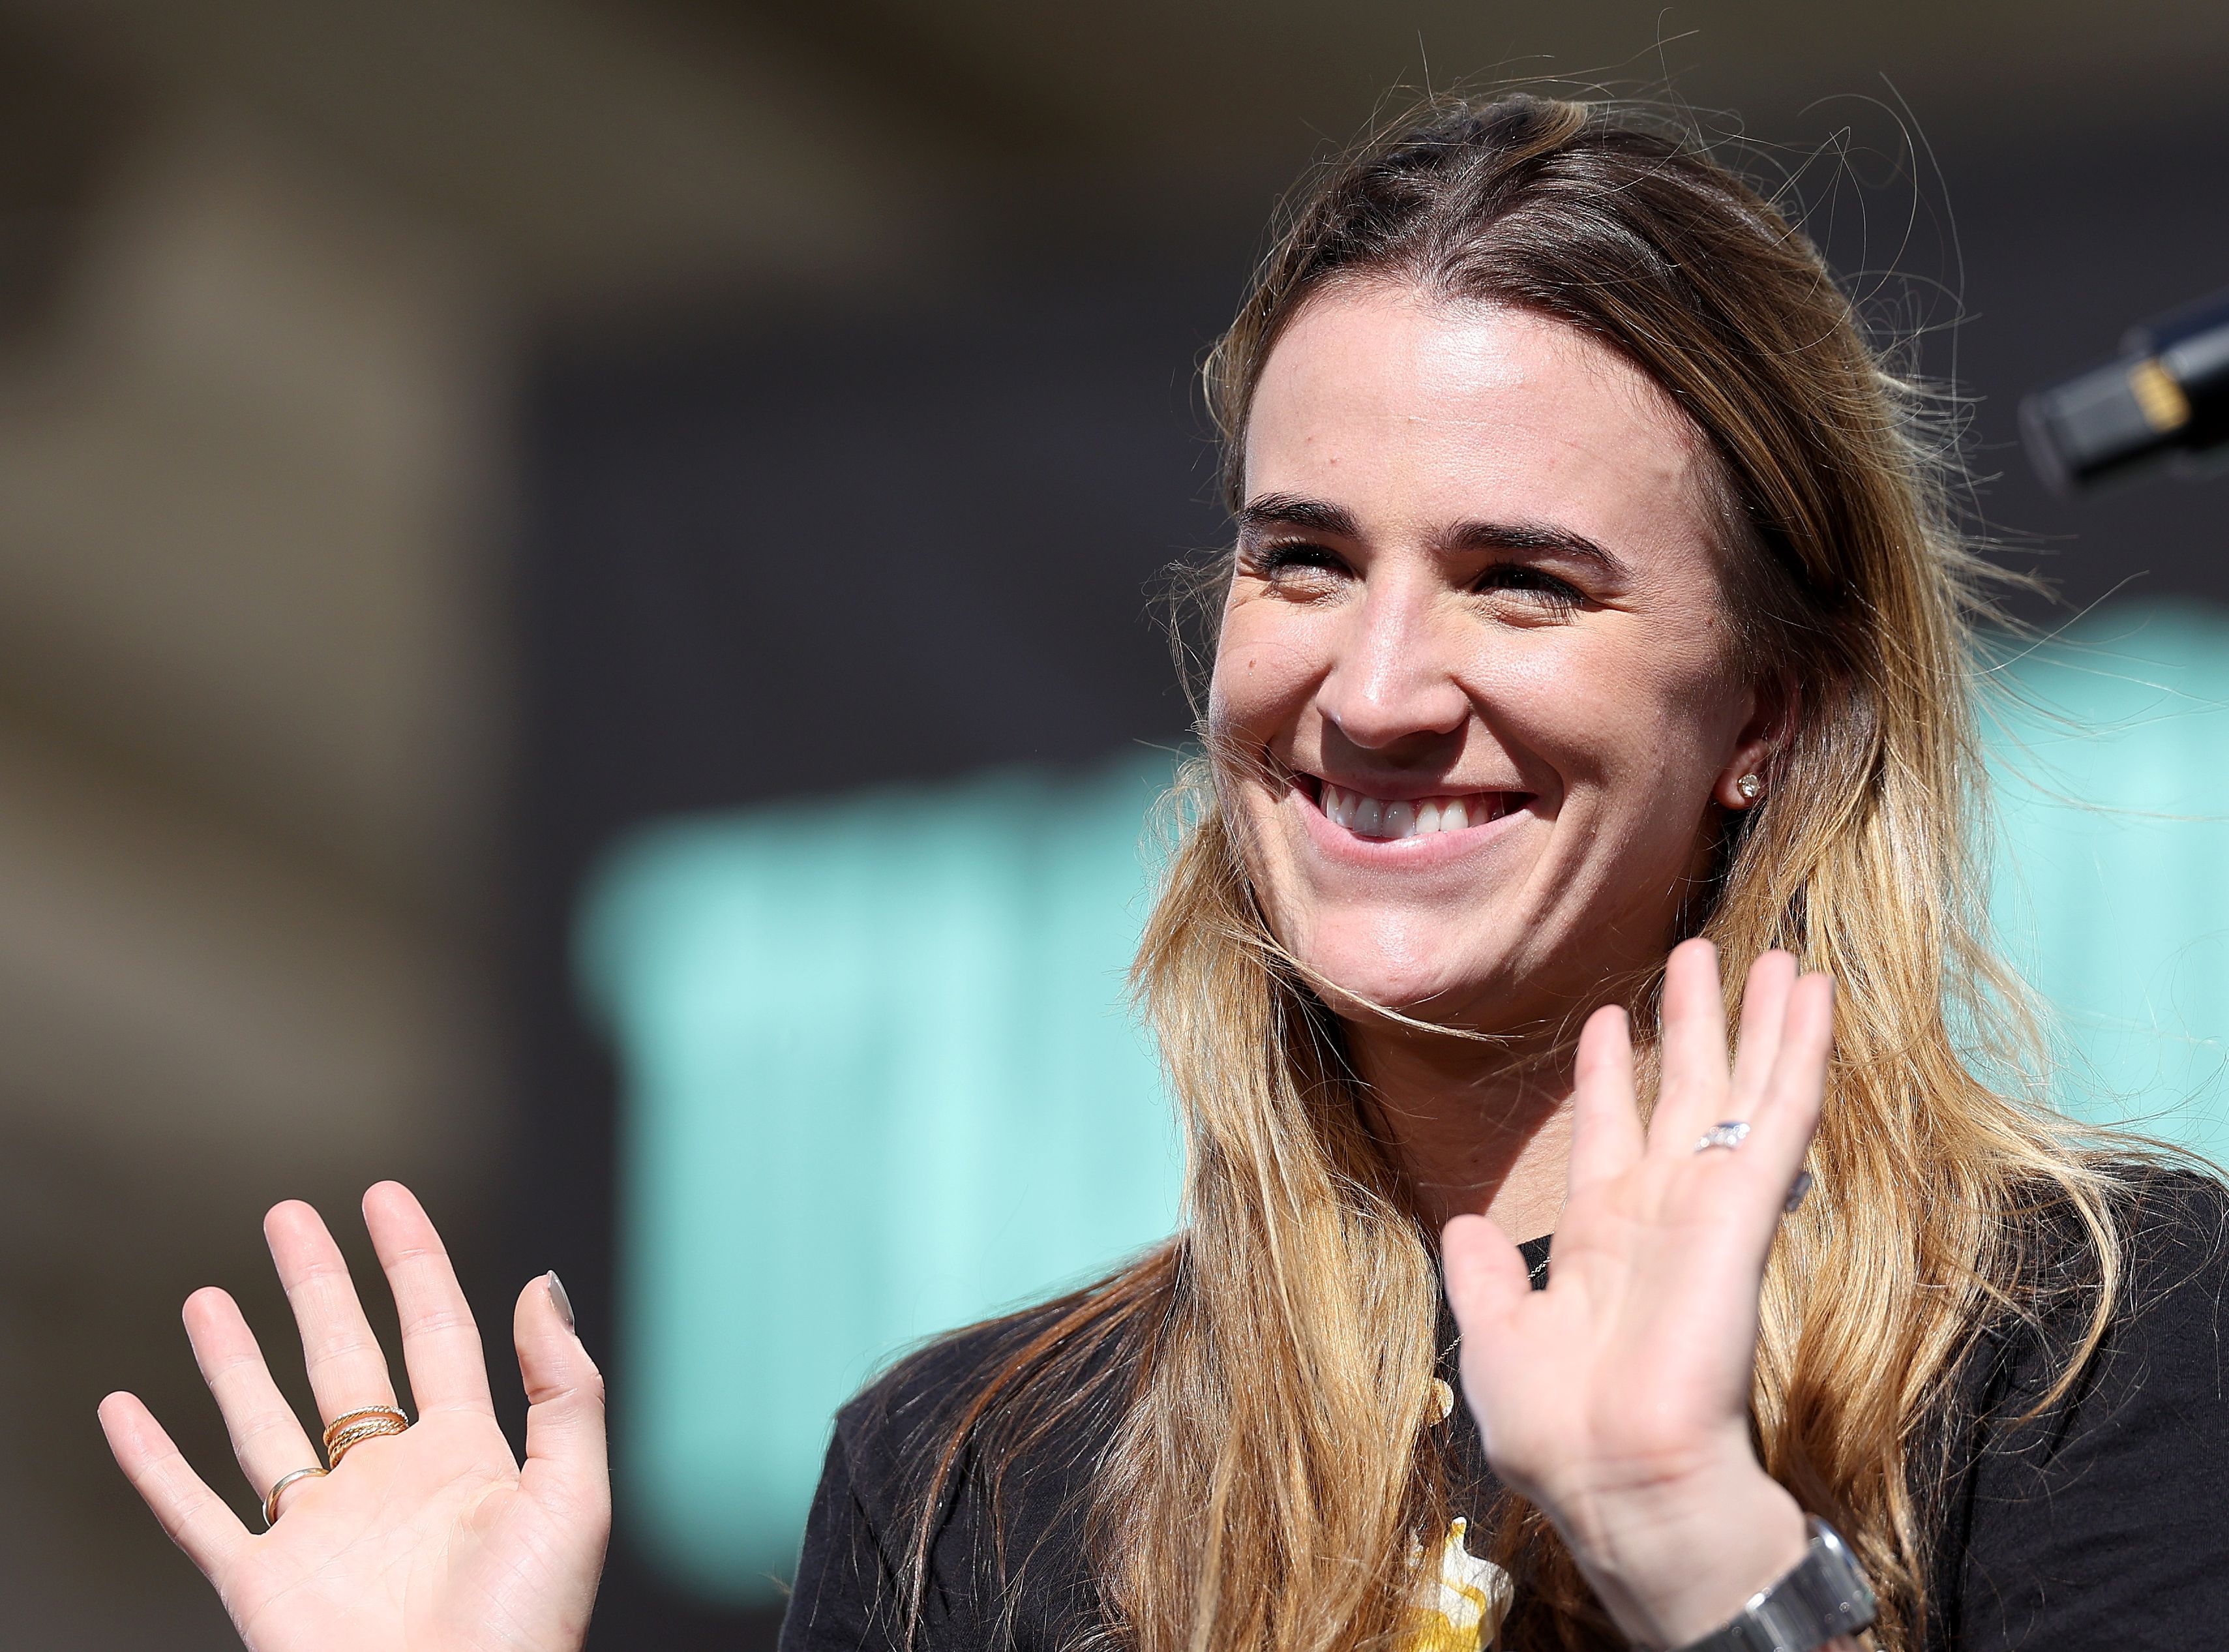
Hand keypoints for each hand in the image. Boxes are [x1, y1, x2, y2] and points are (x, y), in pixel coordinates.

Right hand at [98, 1182, 609, 1651]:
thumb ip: (565, 1389)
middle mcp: (389, 1483)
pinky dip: (154, 1464)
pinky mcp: (264, 1584)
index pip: (436, 1332)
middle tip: (288, 1216)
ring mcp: (322, 1531)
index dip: (413, 1262)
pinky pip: (197, 1513)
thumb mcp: (572, 1496)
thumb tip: (542, 1285)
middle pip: (345, 1359)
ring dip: (234, 1360)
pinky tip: (127, 1410)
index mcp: (467, 1458)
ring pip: (265, 1423)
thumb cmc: (527, 1629)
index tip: (383, 1196)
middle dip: (318, 1285)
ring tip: (209, 1294)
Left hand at [1443, 941, 1831, 1647]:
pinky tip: (1813, 998)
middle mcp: (1658, 1212)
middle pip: (1682, 1095)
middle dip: (1694, 1025)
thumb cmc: (1558, 1430)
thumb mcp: (1497, 1339)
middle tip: (1702, 953)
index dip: (1610, 1075)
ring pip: (1739, 1091)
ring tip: (1778, 958)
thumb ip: (1483, 1277)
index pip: (1611, 1135)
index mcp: (1601, 1240)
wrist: (1617, 1478)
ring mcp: (1706, 1205)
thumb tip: (1461, 1225)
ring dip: (1760, 1023)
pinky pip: (1776, 1116)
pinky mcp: (1743, 1210)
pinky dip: (1797, 1053)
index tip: (1609, 1019)